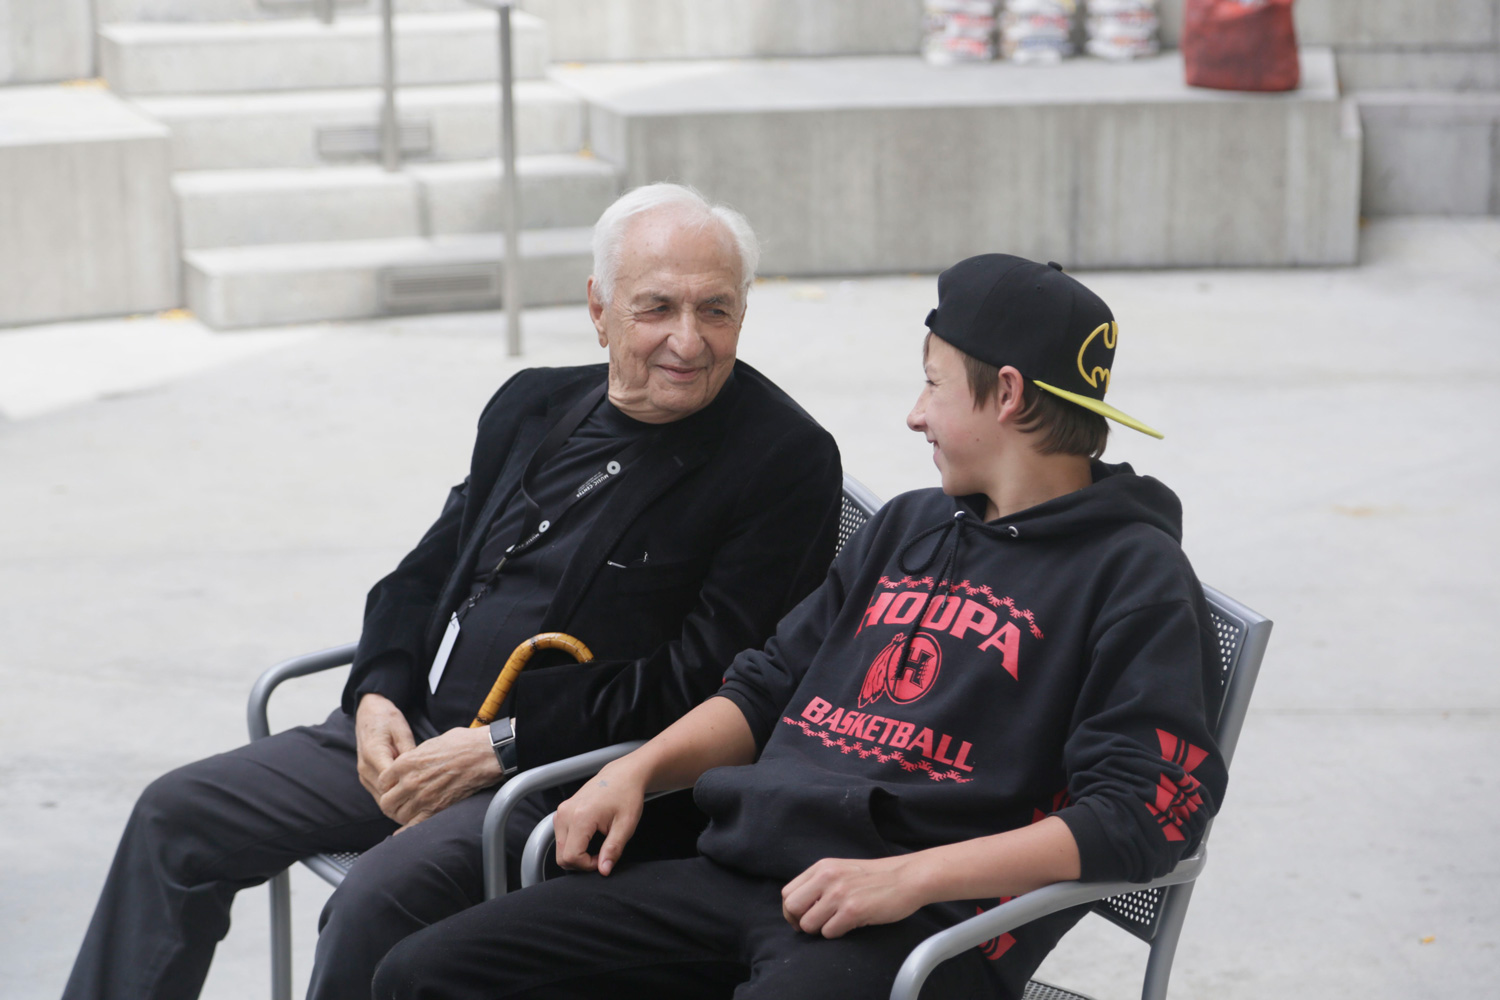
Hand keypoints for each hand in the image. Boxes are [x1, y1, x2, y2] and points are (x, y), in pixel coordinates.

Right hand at [355, 693, 415, 800]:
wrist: (369, 714)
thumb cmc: (387, 719)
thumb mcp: (402, 731)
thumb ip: (408, 752)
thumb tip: (419, 770)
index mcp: (373, 754)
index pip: (389, 782)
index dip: (407, 788)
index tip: (424, 788)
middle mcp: (365, 768)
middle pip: (385, 794)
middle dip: (404, 797)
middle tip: (425, 796)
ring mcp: (363, 775)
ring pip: (381, 798)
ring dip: (398, 799)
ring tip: (419, 796)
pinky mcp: (365, 778)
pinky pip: (379, 794)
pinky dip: (392, 796)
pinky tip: (408, 792)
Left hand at [374, 725, 502, 830]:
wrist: (484, 754)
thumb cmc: (462, 744)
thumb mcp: (431, 743)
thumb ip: (415, 757)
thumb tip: (411, 763)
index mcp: (406, 763)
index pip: (382, 782)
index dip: (388, 786)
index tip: (394, 788)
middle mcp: (409, 781)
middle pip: (386, 802)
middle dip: (391, 804)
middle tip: (398, 803)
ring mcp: (422, 797)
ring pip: (398, 815)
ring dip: (401, 815)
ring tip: (408, 813)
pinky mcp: (436, 808)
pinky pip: (414, 826)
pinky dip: (407, 831)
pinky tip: (404, 833)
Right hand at [553, 760, 645, 875]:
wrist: (623, 775)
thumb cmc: (627, 795)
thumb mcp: (626, 825)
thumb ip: (613, 849)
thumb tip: (604, 870)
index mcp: (580, 817)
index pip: (571, 857)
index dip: (588, 865)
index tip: (604, 858)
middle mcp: (566, 814)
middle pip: (561, 856)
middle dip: (581, 863)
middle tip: (601, 854)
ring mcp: (561, 811)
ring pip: (560, 849)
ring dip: (576, 853)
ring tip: (597, 845)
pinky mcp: (562, 811)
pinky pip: (561, 837)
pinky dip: (573, 844)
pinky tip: (590, 838)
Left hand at [781, 856, 926, 938]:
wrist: (907, 878)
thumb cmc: (876, 878)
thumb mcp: (842, 870)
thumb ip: (820, 883)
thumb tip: (799, 907)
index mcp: (822, 867)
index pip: (787, 893)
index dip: (792, 911)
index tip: (803, 918)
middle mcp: (826, 878)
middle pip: (792, 908)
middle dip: (800, 922)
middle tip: (816, 926)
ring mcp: (839, 894)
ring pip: (808, 924)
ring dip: (820, 930)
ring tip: (837, 924)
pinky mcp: (852, 910)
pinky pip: (829, 932)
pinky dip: (837, 934)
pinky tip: (850, 925)